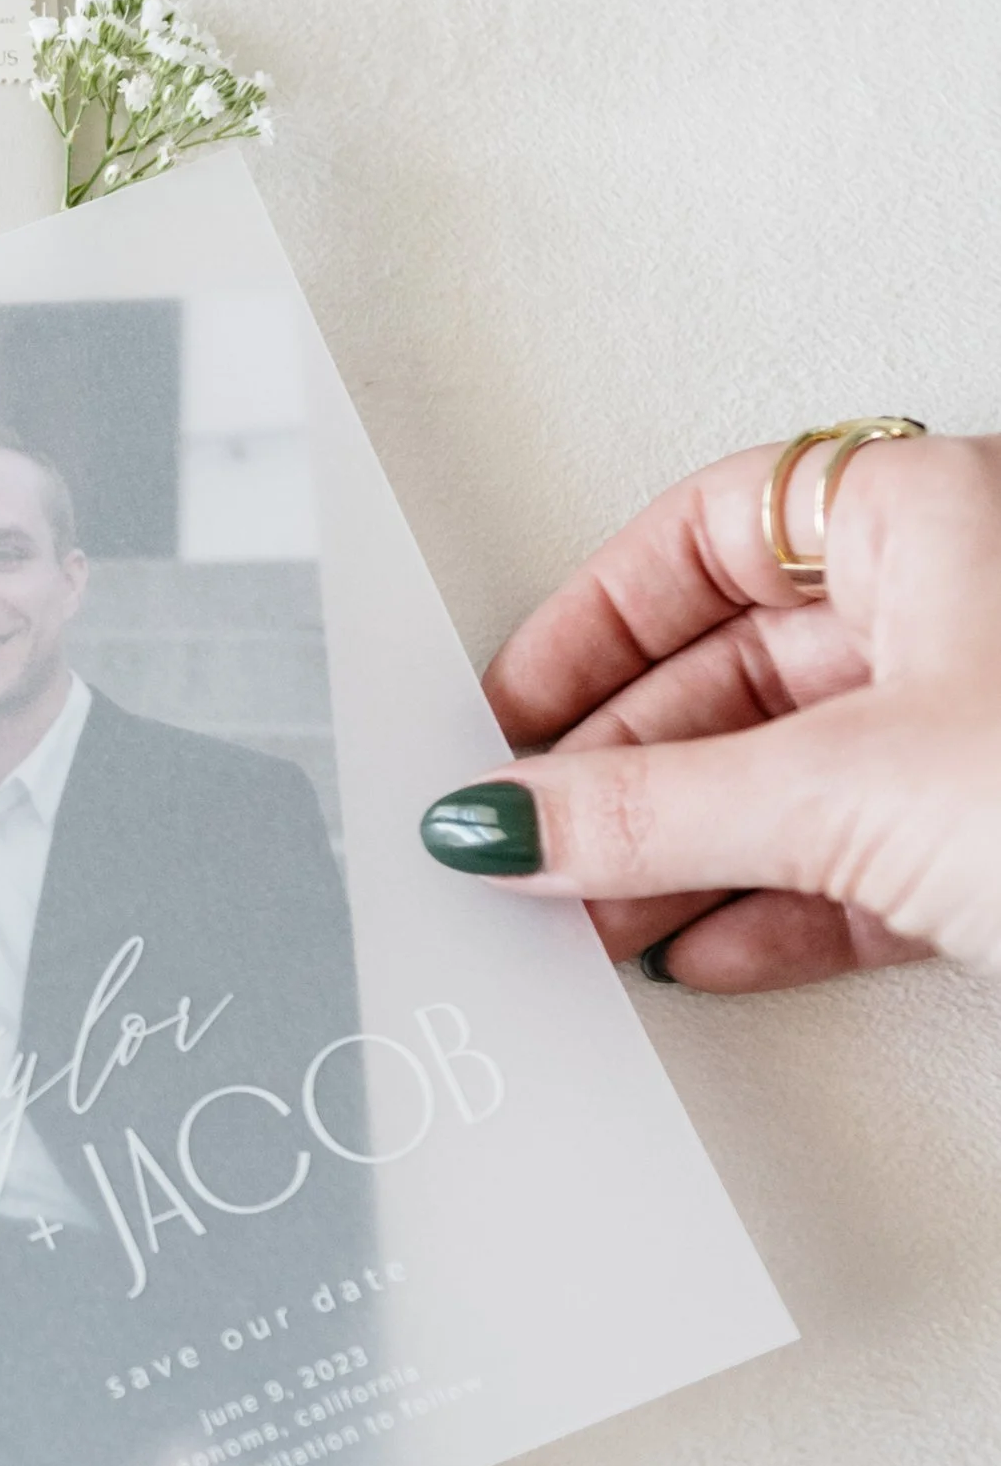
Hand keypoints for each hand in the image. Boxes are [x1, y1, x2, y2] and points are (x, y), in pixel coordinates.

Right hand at [421, 431, 1000, 986]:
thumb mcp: (852, 787)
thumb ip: (658, 809)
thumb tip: (517, 816)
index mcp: (930, 516)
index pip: (709, 534)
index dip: (592, 625)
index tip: (511, 708)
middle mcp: (965, 601)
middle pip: (738, 670)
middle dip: (622, 771)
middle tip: (533, 831)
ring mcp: (986, 725)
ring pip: (795, 777)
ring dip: (683, 856)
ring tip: (592, 911)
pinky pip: (862, 861)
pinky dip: (773, 911)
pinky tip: (699, 949)